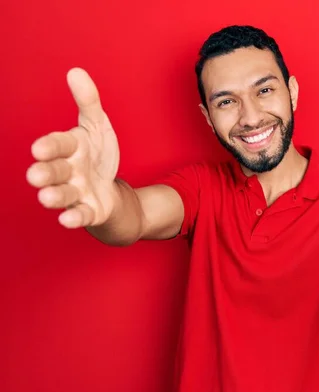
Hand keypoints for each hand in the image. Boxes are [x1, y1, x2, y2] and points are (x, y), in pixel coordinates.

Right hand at [26, 68, 119, 227]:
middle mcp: (68, 171)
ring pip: (63, 195)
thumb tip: (76, 71)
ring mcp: (76, 192)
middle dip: (45, 173)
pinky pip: (81, 215)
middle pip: (55, 171)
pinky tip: (69, 220)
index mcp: (70, 148)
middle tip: (36, 175)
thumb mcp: (97, 125)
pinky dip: (75, 218)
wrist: (110, 186)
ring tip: (46, 197)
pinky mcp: (88, 210)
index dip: (49, 147)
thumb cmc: (97, 154)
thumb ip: (88, 101)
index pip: (58, 145)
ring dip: (54, 197)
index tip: (39, 149)